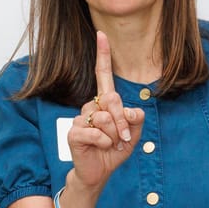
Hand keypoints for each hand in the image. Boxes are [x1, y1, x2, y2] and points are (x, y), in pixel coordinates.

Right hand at [64, 31, 143, 195]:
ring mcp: (80, 118)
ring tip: (110, 145)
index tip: (102, 34)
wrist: (99, 173)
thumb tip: (131, 111)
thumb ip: (135, 120)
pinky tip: (101, 148)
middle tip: (124, 139)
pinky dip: (104, 143)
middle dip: (123, 121)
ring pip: (105, 119)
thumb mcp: (132, 135)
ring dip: (114, 136)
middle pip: (111, 100)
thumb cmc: (114, 150)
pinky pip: (96, 134)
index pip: (103, 75)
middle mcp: (90, 106)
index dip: (103, 55)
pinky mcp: (73, 132)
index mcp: (104, 102)